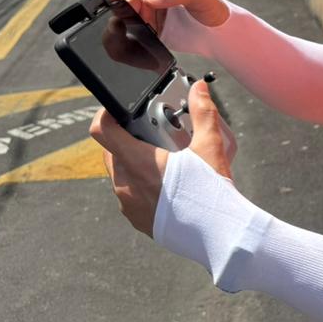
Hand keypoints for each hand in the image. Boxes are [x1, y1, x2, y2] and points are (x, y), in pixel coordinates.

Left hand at [90, 80, 236, 236]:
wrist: (220, 233)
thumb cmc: (213, 190)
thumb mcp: (210, 146)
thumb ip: (203, 112)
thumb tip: (199, 88)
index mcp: (138, 162)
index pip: (102, 131)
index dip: (106, 115)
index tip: (119, 110)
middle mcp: (126, 184)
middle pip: (111, 151)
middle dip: (126, 139)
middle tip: (153, 135)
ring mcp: (129, 204)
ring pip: (120, 174)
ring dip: (133, 162)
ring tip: (162, 161)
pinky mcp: (137, 219)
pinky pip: (128, 195)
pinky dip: (140, 185)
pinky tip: (166, 185)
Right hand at [104, 0, 228, 35]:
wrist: (219, 33)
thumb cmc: (212, 8)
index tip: (104, 0)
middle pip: (122, 1)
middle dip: (120, 12)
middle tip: (130, 24)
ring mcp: (147, 12)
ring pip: (124, 19)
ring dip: (128, 27)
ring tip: (146, 32)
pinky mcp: (148, 29)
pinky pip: (133, 33)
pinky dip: (134, 38)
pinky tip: (144, 43)